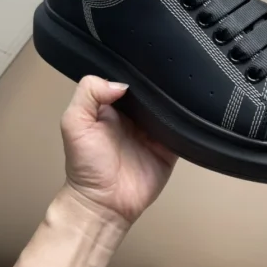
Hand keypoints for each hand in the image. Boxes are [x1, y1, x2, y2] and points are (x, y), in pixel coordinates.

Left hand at [60, 75, 176, 223]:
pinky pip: (182, 128)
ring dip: (176, 100)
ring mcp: (154, 130)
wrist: (105, 204)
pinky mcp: (169, 146)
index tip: (149, 62)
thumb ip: (88, 95)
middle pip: (152, 92)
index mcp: (113, 106)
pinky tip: (192, 110)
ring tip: (185, 87)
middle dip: (160, 83)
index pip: (128, 81)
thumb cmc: (86, 165)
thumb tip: (122, 84)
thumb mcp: (74, 123)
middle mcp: (135, 116)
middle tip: (173, 71)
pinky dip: (188, 121)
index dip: (137, 73)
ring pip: (169, 107)